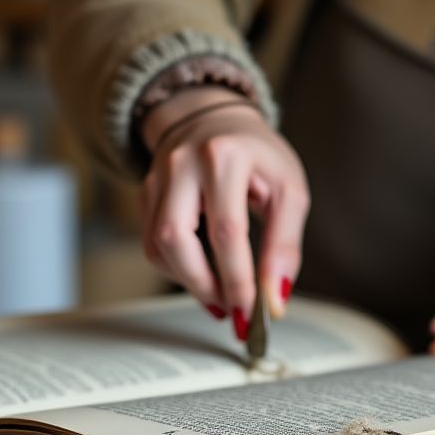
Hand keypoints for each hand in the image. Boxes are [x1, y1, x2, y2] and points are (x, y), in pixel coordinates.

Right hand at [140, 88, 309, 335]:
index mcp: (224, 157)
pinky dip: (178, 269)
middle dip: (205, 286)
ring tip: (222, 298)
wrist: (217, 121)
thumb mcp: (289, 191)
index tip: (252, 313)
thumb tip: (275, 298)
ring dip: (190, 282)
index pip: (226, 231)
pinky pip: (152, 243)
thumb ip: (285, 245)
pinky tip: (204, 277)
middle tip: (234, 311)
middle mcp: (181, 163)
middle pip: (177, 239)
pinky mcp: (144, 193)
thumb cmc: (260, 157)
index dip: (238, 280)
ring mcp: (157, 178)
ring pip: (158, 246)